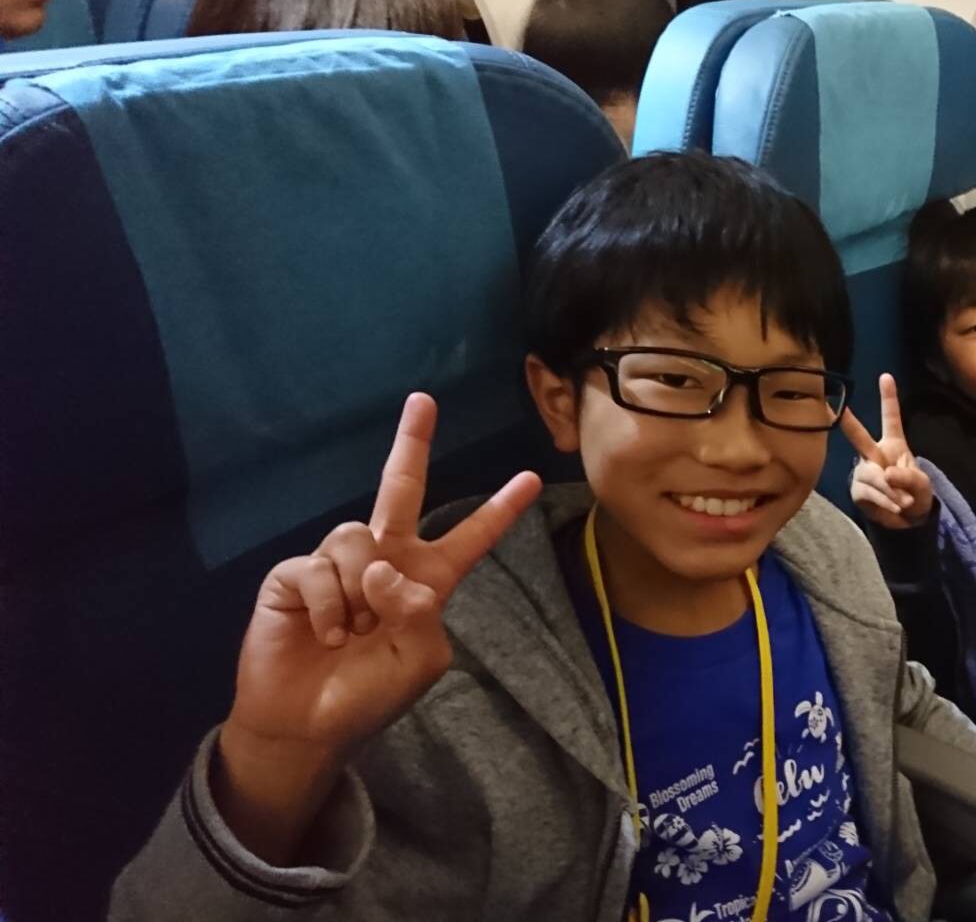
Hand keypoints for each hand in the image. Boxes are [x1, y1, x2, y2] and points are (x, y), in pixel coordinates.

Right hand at [215, 394, 540, 861]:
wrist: (307, 724)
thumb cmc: (369, 696)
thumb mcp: (420, 660)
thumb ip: (420, 612)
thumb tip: (385, 570)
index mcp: (426, 582)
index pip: (470, 539)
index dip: (500, 511)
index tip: (532, 477)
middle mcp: (384, 562)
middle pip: (401, 491)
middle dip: (411, 444)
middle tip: (424, 400)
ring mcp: (338, 564)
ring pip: (358, 537)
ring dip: (358, 591)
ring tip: (351, 633)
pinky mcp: (295, 574)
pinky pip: (319, 568)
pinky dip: (328, 605)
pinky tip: (326, 634)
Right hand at [840, 373, 933, 529]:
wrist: (910, 521)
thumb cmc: (917, 494)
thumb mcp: (922, 484)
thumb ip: (908, 477)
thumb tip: (886, 474)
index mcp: (894, 444)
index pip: (891, 418)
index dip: (888, 397)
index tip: (886, 376)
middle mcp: (875, 454)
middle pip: (860, 437)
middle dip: (848, 422)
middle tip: (833, 408)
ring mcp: (864, 472)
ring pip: (871, 475)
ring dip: (890, 490)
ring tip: (904, 502)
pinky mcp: (858, 490)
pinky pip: (869, 492)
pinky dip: (885, 501)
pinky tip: (895, 507)